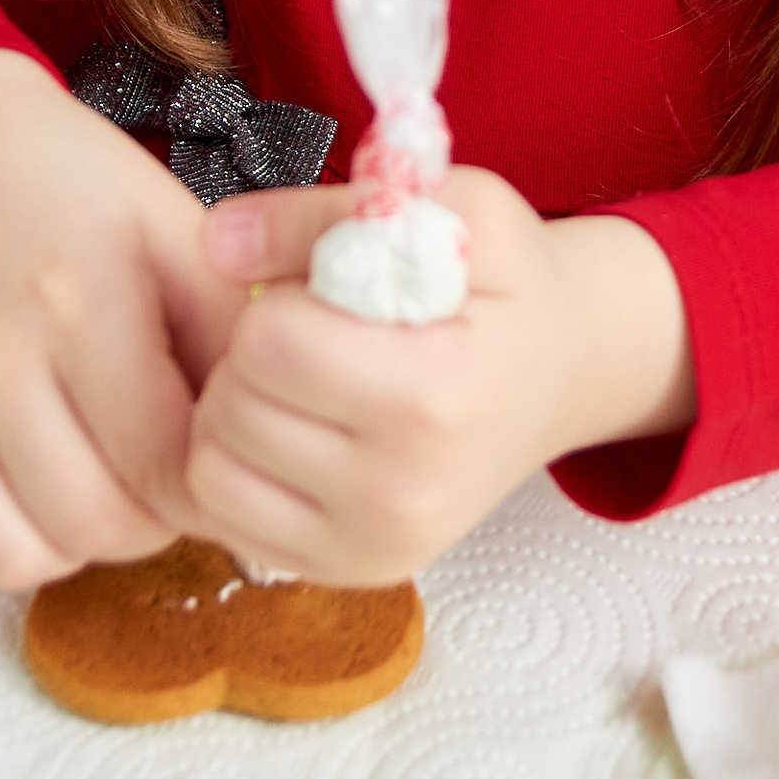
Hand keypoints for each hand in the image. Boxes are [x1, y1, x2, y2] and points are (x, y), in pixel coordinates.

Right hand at [0, 49, 249, 592]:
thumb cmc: (77, 190)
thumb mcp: (177, 232)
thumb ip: (232, 335)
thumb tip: (275, 438)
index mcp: (78, 303)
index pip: (168, 464)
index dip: (217, 479)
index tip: (232, 453)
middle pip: (105, 523)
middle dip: (162, 516)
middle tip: (180, 468)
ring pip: (39, 555)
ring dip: (98, 535)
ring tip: (122, 473)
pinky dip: (36, 537)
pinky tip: (64, 475)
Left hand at [184, 165, 695, 583]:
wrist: (567, 373)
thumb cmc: (510, 285)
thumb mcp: (450, 207)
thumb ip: (324, 214)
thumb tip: (218, 241)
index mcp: (436, 395)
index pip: (271, 342)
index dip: (282, 298)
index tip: (329, 295)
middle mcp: (405, 491)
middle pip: (232, 407)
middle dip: (256, 354)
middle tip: (317, 336)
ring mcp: (377, 544)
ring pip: (211, 470)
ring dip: (236, 411)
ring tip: (301, 382)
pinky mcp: (351, 572)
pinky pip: (227, 519)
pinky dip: (240, 468)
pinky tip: (294, 431)